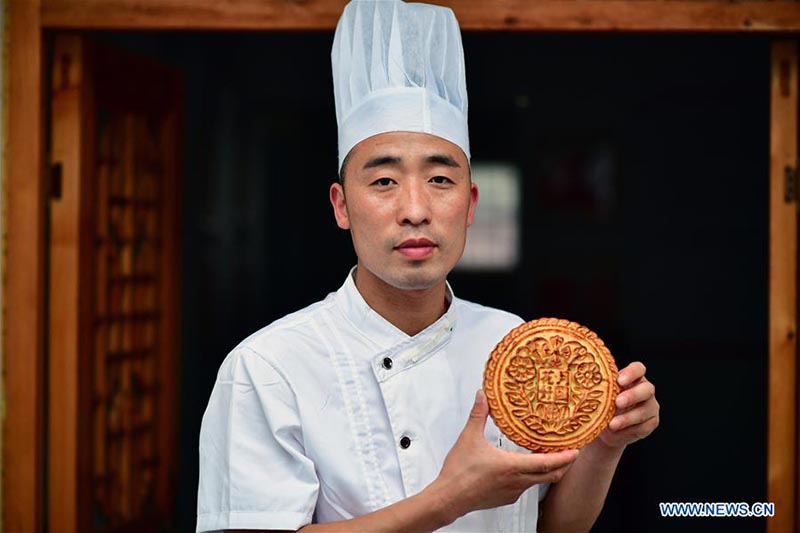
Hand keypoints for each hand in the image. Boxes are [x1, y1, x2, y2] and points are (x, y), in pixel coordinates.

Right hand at [429, 390, 579, 522]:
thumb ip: (478, 414)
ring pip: (537, 482)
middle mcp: (517, 482)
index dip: (565, 457)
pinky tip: (521, 469)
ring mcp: (512, 492)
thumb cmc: (459, 473)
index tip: (575, 450)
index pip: (547, 463)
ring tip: (546, 457)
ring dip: (545, 471)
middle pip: (550, 476)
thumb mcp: (469, 438)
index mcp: (512, 466)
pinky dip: (530, 478)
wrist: (449, 498)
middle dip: (563, 465)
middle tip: (569, 454)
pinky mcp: (505, 499)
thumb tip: (483, 397)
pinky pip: (524, 488)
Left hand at [597, 361, 658, 448]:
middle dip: (632, 396)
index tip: (619, 381)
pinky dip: (629, 430)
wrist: (605, 428)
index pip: (638, 369)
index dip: (632, 373)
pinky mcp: (651, 422)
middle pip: (647, 388)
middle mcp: (644, 389)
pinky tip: (617, 431)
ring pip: (645, 410)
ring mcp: (650, 406)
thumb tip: (588, 381)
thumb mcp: (600, 394)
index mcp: (633, 377)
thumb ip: (600, 386)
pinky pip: (644, 426)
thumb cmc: (602, 404)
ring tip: (612, 424)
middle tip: (617, 403)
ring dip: (628, 418)